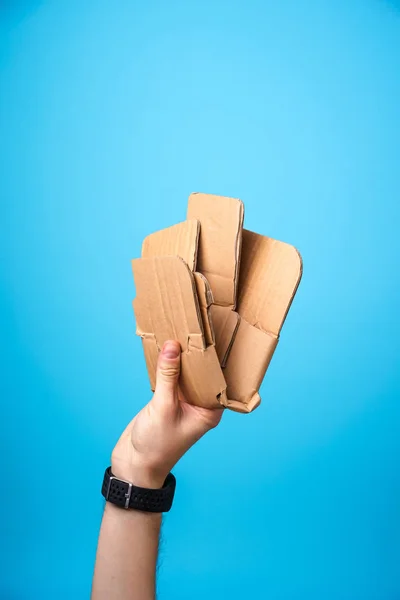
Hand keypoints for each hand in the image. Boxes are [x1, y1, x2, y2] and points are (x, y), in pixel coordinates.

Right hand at [111, 340, 222, 487]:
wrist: (134, 465)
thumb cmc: (155, 446)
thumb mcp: (162, 407)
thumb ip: (168, 376)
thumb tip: (173, 346)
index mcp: (210, 411)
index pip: (220, 380)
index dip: (218, 360)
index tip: (218, 337)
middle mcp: (201, 406)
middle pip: (204, 374)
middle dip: (199, 354)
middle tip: (198, 327)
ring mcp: (184, 403)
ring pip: (187, 375)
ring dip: (183, 358)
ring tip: (182, 331)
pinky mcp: (169, 401)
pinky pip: (173, 379)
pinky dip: (169, 366)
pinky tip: (166, 349)